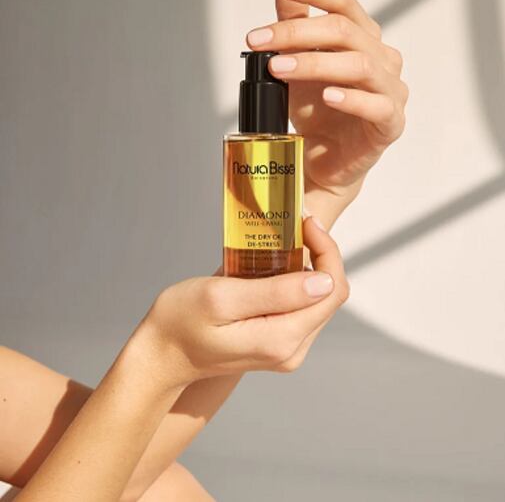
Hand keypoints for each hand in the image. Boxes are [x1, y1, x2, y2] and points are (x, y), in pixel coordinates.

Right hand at [144, 218, 348, 386]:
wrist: (161, 355)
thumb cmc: (180, 321)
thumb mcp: (222, 297)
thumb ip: (275, 292)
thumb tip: (324, 282)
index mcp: (282, 339)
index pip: (332, 290)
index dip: (326, 250)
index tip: (304, 223)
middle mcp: (291, 349)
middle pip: (329, 294)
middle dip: (319, 254)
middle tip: (294, 225)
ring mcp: (286, 349)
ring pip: (317, 299)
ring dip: (307, 266)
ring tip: (281, 242)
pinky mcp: (277, 344)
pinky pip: (300, 307)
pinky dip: (294, 281)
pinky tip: (272, 266)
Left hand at [246, 0, 407, 202]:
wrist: (325, 157)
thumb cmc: (316, 108)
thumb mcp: (298, 59)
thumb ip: (295, 17)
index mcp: (362, 37)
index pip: (343, 1)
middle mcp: (382, 57)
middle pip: (344, 31)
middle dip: (296, 32)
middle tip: (257, 40)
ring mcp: (390, 90)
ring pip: (359, 65)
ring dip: (314, 64)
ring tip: (277, 68)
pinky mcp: (390, 123)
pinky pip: (377, 106)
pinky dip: (351, 99)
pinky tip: (327, 97)